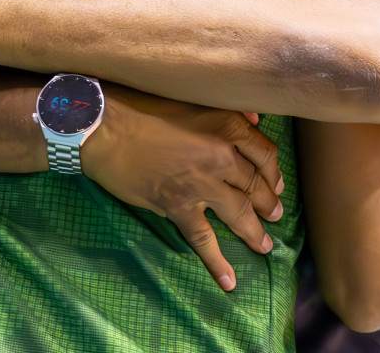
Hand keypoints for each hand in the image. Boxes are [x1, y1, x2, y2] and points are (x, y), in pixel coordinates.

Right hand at [82, 84, 283, 291]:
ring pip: (238, 212)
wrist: (103, 128)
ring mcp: (201, 185)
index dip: (273, 170)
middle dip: (269, 202)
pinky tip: (229, 281)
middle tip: (276, 213)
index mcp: (226, 125)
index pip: (264, 152)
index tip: (276, 181)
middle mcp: (221, 156)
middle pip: (255, 184)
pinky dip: (217, 262)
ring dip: (254, 231)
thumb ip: (226, 111)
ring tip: (264, 245)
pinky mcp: (178, 207)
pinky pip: (203, 240)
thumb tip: (255, 119)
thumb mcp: (190, 99)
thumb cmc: (142, 105)